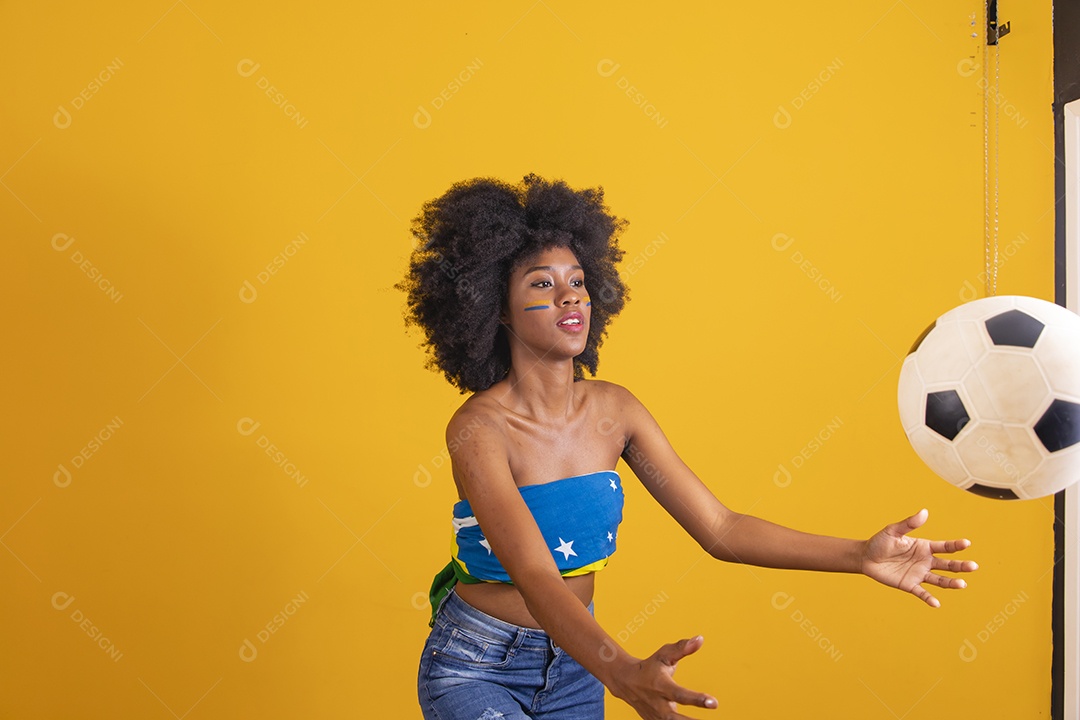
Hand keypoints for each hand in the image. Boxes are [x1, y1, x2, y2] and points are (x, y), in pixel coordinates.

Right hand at [609, 636, 717, 719]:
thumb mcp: (664, 655)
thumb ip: (682, 648)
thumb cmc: (650, 666)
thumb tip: (700, 639)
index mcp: (661, 685)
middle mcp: (658, 703)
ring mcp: (655, 716)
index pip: (681, 694)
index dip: (697, 699)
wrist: (626, 681)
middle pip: (674, 719)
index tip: (714, 703)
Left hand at [861, 508, 976, 606]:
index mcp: (924, 547)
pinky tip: (936, 603)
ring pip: (940, 580)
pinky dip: (929, 598)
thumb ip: (908, 523)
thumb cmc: (880, 542)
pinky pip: (922, 593)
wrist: (866, 557)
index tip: (967, 543)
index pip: (944, 547)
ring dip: (951, 583)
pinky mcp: (910, 585)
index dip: (956, 545)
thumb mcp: (893, 531)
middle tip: (973, 566)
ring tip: (962, 584)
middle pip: (947, 565)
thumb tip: (924, 512)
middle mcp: (926, 561)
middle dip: (961, 566)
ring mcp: (919, 574)